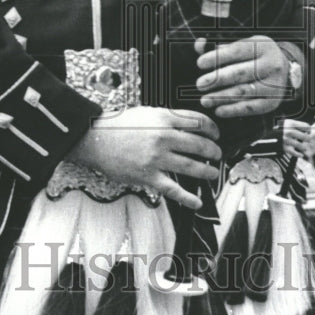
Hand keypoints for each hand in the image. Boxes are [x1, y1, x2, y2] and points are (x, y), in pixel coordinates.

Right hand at [68, 105, 220, 209]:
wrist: (96, 139)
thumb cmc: (121, 125)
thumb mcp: (148, 112)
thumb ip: (170, 118)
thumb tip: (192, 125)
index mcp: (164, 118)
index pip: (198, 122)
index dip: (213, 129)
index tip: (216, 134)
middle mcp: (163, 137)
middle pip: (199, 145)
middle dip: (214, 151)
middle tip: (217, 154)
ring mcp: (156, 158)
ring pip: (191, 167)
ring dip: (207, 171)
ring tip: (213, 173)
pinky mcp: (148, 176)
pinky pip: (173, 189)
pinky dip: (188, 197)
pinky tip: (197, 202)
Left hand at [194, 36, 290, 117]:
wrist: (285, 71)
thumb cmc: (254, 56)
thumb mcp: (242, 46)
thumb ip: (219, 46)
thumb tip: (199, 44)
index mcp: (262, 46)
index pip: (237, 51)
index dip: (217, 57)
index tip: (200, 63)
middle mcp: (271, 64)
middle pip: (241, 73)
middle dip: (218, 79)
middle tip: (199, 84)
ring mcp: (274, 84)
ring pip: (244, 92)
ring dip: (222, 97)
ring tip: (204, 100)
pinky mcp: (272, 102)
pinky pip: (251, 107)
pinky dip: (233, 110)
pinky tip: (219, 110)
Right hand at [281, 118, 312, 158]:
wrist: (268, 137)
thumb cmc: (281, 129)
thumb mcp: (288, 123)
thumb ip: (298, 126)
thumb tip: (310, 132)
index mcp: (290, 123)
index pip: (306, 127)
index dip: (309, 130)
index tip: (308, 132)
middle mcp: (288, 131)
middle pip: (305, 137)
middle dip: (309, 139)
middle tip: (310, 141)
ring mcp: (286, 140)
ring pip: (301, 146)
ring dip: (304, 147)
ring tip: (305, 148)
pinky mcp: (284, 147)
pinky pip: (294, 152)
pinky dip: (299, 154)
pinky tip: (301, 154)